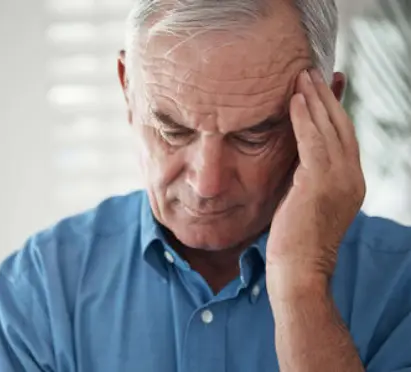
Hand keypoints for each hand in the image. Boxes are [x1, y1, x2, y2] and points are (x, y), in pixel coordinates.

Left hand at [266, 69, 365, 297]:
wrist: (299, 270)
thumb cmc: (295, 241)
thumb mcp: (305, 202)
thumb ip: (306, 177)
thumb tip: (296, 158)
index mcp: (350, 182)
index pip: (344, 137)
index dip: (335, 110)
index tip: (325, 87)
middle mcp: (351, 177)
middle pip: (341, 126)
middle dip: (326, 96)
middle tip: (313, 71)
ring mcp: (339, 179)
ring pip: (329, 128)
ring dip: (314, 99)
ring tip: (302, 76)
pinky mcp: (320, 182)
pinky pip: (312, 141)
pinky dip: (304, 118)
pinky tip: (295, 100)